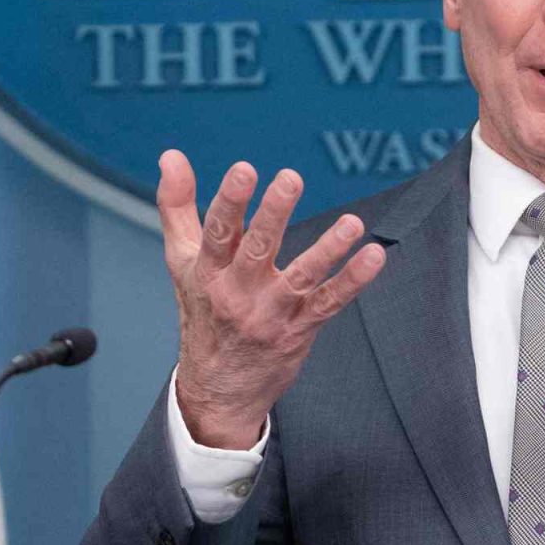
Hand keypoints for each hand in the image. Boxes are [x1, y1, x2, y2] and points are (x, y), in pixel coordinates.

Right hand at [158, 151, 385, 448]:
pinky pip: (330, 302)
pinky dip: (353, 281)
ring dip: (327, 249)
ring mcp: (272, 312)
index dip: (230, 201)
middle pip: (257, 249)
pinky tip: (374, 256)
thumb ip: (177, 206)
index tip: (245, 170)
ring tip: (352, 223)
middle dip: (273, 214)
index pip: (218, 232)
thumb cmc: (202, 311)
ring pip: (301, 277)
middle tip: (291, 179)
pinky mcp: (300, 328)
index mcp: (208, 271)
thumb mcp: (182, 261)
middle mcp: (238, 292)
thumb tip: (171, 155)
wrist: (218, 390)